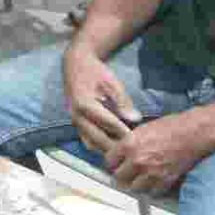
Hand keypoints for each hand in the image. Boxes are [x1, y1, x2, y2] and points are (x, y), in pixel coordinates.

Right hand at [62, 44, 141, 158]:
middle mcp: (76, 116)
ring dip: (107, 149)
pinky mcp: (75, 124)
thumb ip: (123, 102)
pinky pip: (87, 140)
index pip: (108, 124)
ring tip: (124, 149)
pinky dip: (100, 145)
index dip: (124, 133)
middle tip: (134, 148)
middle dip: (116, 145)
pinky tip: (114, 144)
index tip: (139, 140)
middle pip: (98, 139)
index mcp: (85, 105)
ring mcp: (74, 122)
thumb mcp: (112, 82)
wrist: (75, 65)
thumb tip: (136, 119)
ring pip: (91, 144)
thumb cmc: (95, 72)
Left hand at [107, 113, 204, 195]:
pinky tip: (154, 181)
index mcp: (129, 144)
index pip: (109, 161)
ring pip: (134, 188)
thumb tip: (120, 151)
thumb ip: (129, 142)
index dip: (113, 163)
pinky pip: (152, 193)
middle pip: (119, 177)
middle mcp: (138, 160)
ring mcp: (151, 172)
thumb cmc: (173, 127)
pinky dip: (153, 189)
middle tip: (127, 172)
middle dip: (123, 175)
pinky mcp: (165, 181)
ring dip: (137, 184)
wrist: (195, 133)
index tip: (116, 163)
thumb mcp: (143, 129)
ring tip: (141, 177)